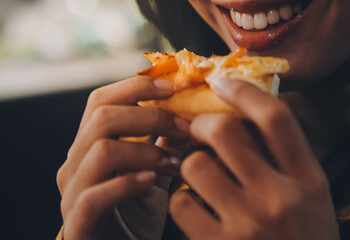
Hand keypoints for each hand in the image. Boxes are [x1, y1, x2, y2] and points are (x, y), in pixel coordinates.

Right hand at [57, 76, 189, 239]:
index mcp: (88, 144)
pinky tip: (151, 182)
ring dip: (146, 151)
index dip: (135, 86)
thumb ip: (161, 142)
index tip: (172, 87)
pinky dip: (127, 184)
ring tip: (175, 162)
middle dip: (150, 117)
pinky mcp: (78, 222)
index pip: (100, 100)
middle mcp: (74, 162)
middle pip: (103, 118)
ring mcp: (73, 191)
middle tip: (185, 128)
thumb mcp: (150, 168)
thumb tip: (187, 114)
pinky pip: (95, 196)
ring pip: (102, 151)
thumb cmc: (135, 207)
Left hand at [169, 78, 338, 239]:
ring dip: (190, 163)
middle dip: (203, 124)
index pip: (276, 118)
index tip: (223, 83)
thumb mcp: (311, 194)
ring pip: (195, 165)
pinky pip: (181, 203)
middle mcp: (279, 198)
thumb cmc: (305, 236)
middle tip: (198, 129)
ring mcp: (247, 224)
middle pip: (225, 132)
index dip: (245, 92)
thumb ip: (287, 157)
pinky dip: (182, 199)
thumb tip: (243, 112)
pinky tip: (194, 206)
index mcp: (309, 179)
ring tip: (198, 173)